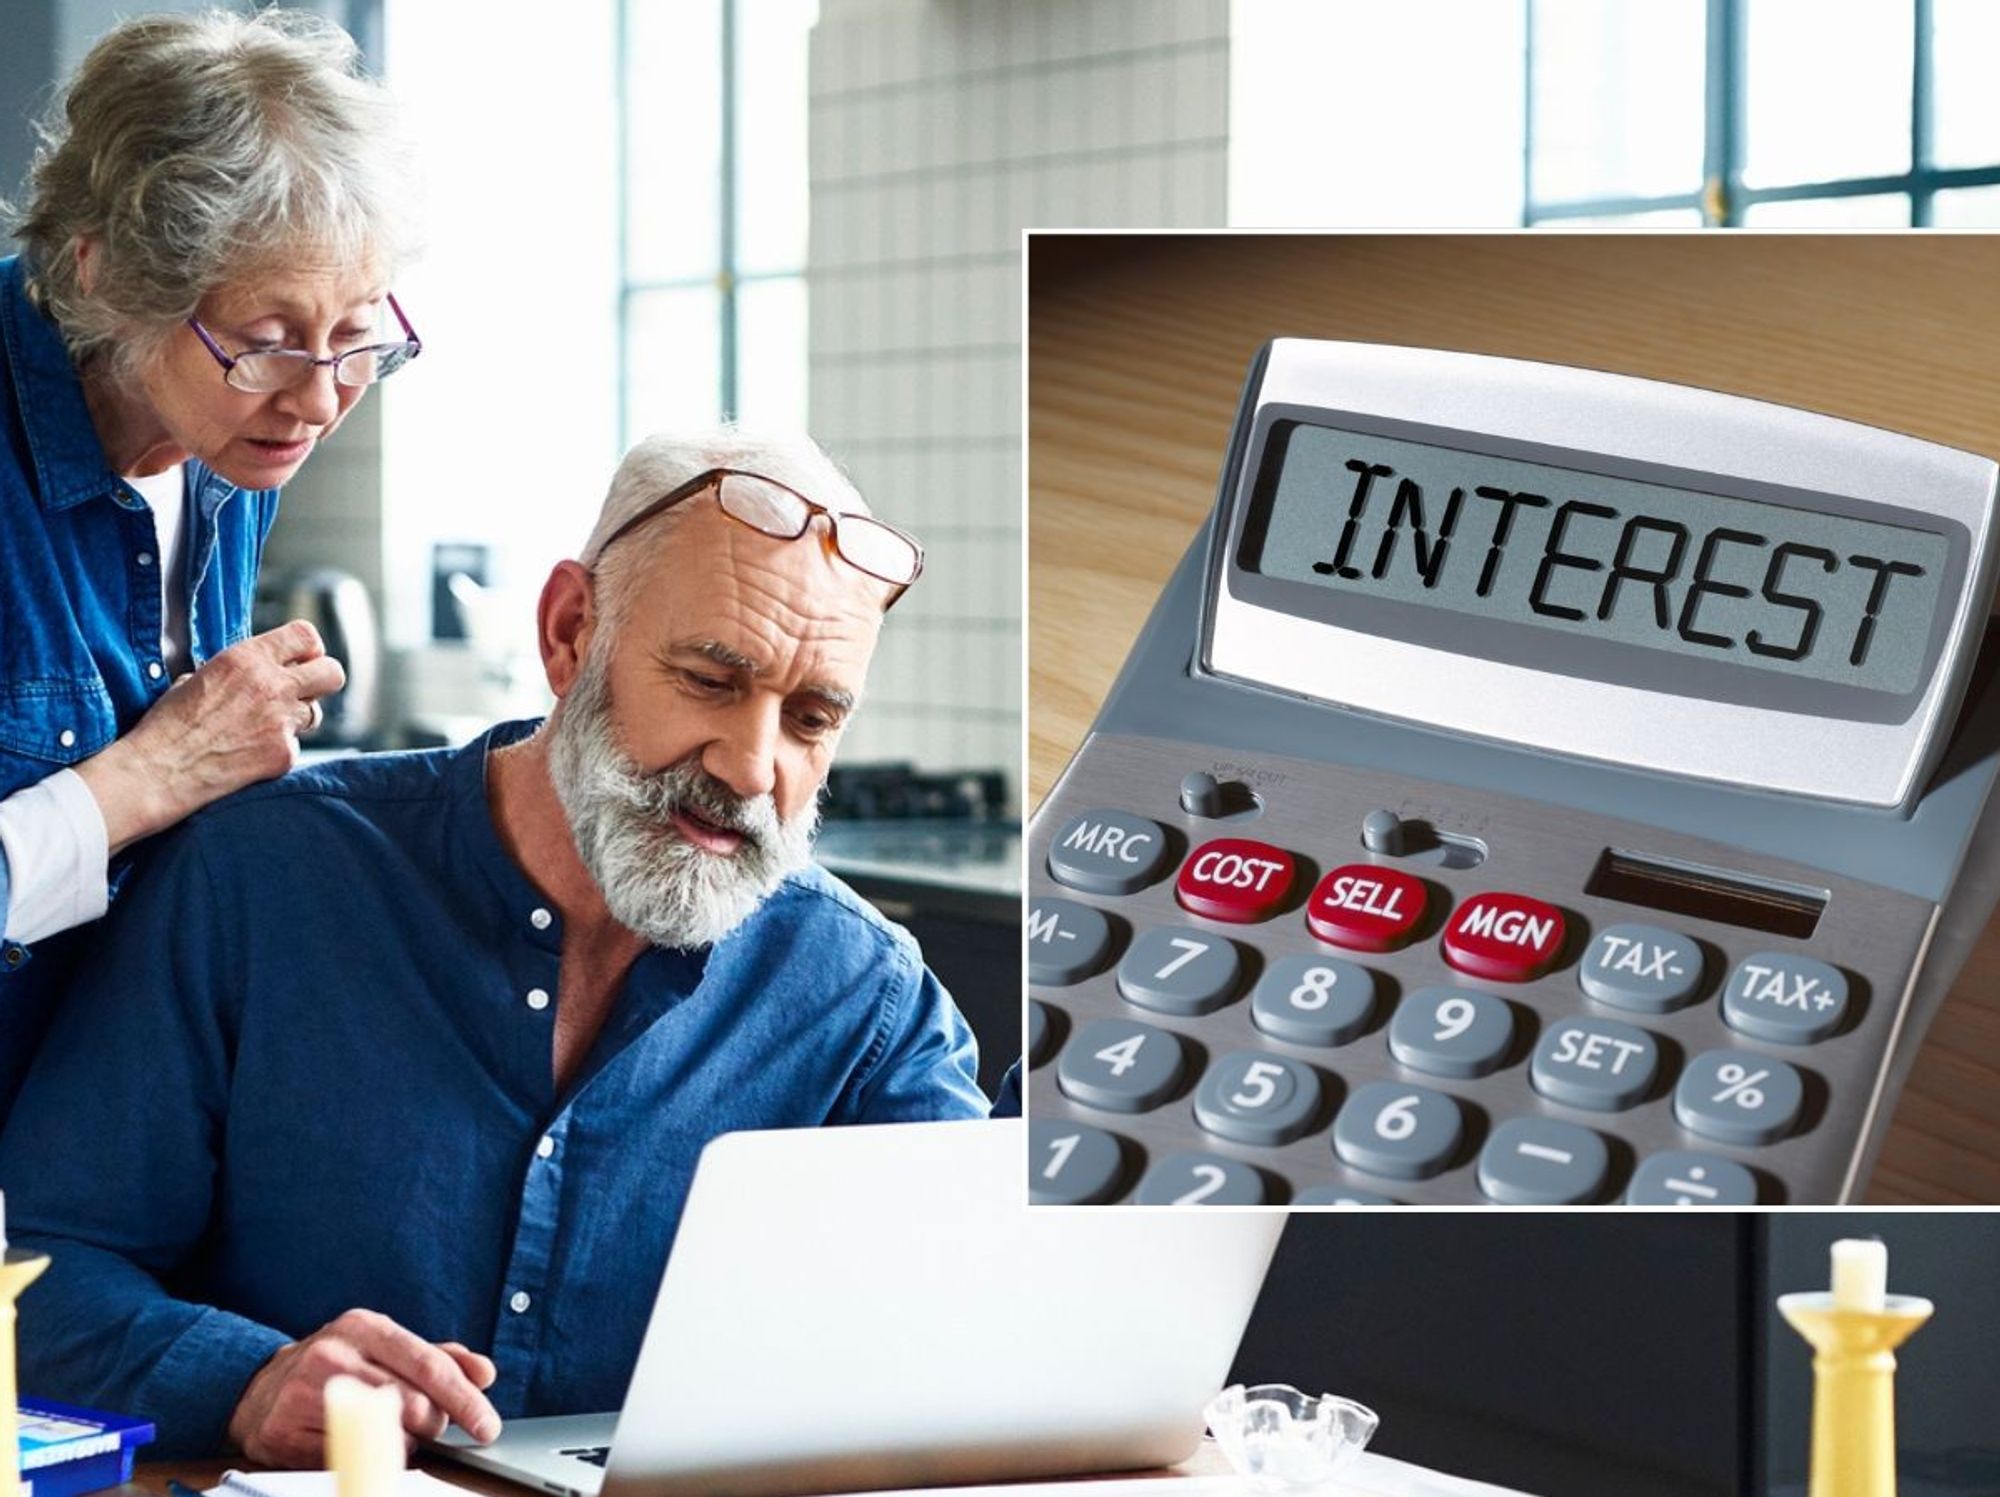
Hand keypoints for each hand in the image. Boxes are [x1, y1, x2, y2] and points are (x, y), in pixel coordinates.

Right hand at [74, 620, 345, 851]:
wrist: (158, 770)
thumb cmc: (169, 724)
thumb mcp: (199, 676)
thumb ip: (240, 671)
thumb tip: (261, 671)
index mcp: (247, 658)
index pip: (305, 635)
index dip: (308, 647)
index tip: (302, 658)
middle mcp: (272, 685)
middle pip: (332, 672)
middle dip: (322, 680)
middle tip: (305, 690)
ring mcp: (282, 721)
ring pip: (315, 713)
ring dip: (296, 718)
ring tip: (261, 727)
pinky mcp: (284, 754)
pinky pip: (295, 745)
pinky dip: (277, 750)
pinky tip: (248, 755)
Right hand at [227, 1309, 502, 1467]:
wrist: (260, 1387)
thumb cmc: (339, 1365)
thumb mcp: (386, 1348)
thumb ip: (438, 1358)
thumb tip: (485, 1374)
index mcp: (366, 1327)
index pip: (430, 1366)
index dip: (465, 1400)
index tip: (488, 1426)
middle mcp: (333, 1353)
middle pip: (411, 1403)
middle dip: (435, 1423)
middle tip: (432, 1426)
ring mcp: (304, 1393)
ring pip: (382, 1433)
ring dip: (403, 1442)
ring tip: (393, 1431)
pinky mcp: (282, 1432)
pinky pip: (345, 1457)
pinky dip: (363, 1457)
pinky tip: (358, 1441)